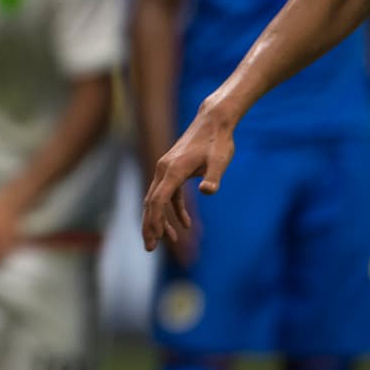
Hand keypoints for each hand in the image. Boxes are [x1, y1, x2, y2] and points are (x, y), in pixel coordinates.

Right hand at [141, 99, 235, 252]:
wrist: (214, 121)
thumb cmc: (218, 140)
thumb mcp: (220, 159)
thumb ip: (214, 176)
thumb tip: (208, 192)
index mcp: (172, 170)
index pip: (157, 200)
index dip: (154, 221)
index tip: (154, 241)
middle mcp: (164, 169)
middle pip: (150, 202)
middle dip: (150, 226)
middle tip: (150, 248)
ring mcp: (167, 169)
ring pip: (156, 199)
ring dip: (160, 220)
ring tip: (169, 241)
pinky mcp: (173, 169)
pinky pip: (168, 194)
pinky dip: (173, 210)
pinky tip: (185, 224)